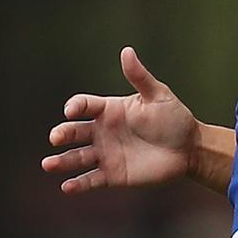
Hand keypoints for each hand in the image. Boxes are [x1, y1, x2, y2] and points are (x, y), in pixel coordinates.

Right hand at [43, 47, 199, 193]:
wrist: (189, 148)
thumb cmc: (174, 118)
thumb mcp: (159, 95)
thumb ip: (140, 77)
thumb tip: (126, 51)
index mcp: (110, 110)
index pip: (84, 106)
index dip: (75, 107)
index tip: (71, 111)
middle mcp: (103, 132)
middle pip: (74, 132)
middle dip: (62, 134)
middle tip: (55, 138)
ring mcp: (106, 154)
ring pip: (77, 157)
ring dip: (61, 161)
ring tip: (48, 165)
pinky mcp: (113, 175)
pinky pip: (91, 180)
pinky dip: (78, 184)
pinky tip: (67, 187)